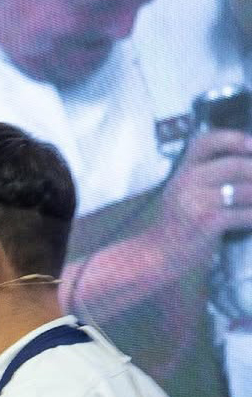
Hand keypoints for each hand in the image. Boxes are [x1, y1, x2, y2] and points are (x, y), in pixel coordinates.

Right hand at [157, 129, 251, 269]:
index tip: (250, 147)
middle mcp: (187, 182)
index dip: (234, 139)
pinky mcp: (208, 221)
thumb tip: (247, 168)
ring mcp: (197, 201)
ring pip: (247, 190)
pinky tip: (250, 222)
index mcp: (183, 172)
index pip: (207, 142)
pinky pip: (246, 215)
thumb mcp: (183, 194)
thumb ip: (207, 177)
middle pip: (238, 165)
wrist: (155, 257)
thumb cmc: (177, 227)